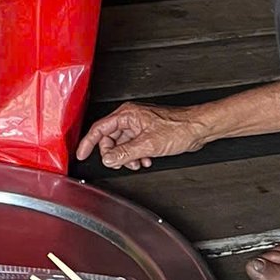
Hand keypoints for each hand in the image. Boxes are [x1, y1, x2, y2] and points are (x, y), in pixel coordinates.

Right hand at [77, 101, 207, 171]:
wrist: (197, 128)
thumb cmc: (178, 128)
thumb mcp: (148, 144)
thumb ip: (125, 153)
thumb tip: (109, 159)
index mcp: (127, 115)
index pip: (99, 129)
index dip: (88, 143)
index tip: (82, 153)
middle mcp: (131, 117)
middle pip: (110, 138)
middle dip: (114, 154)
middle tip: (119, 163)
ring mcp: (139, 124)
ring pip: (123, 144)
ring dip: (127, 156)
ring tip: (137, 162)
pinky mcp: (147, 131)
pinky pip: (133, 144)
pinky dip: (136, 154)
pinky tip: (145, 159)